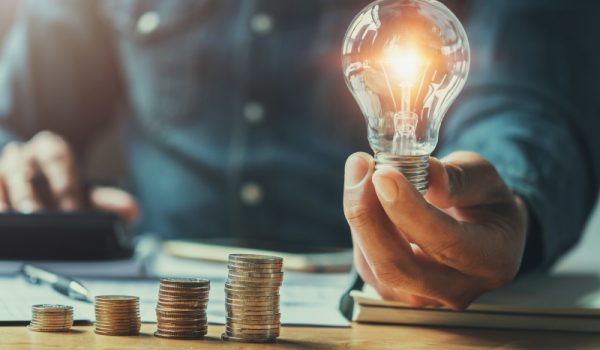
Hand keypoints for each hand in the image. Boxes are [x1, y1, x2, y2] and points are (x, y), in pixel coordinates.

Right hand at [0, 131, 138, 222]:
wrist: (33, 188)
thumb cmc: (61, 190)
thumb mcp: (85, 194)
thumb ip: (108, 202)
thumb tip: (133, 212)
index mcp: (51, 149)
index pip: (58, 159)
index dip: (65, 183)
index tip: (72, 209)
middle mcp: (23, 155)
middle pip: (25, 170)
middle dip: (31, 195)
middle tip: (39, 216)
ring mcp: (1, 170)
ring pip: (1, 180)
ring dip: (8, 201)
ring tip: (16, 220)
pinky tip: (3, 221)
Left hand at [343, 151, 527, 309]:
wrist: (480, 232)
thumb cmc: (484, 202)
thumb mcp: (484, 177)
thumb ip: (459, 177)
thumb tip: (428, 176)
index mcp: (492, 261)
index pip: (445, 242)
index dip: (408, 209)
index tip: (383, 174)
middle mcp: (457, 291)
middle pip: (398, 267)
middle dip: (369, 215)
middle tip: (359, 167)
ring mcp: (423, 298)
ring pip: (373, 265)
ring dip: (360, 214)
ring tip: (362, 170)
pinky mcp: (393, 293)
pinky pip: (365, 262)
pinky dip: (360, 225)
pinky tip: (365, 195)